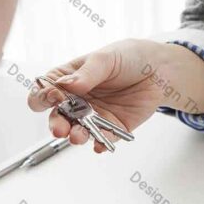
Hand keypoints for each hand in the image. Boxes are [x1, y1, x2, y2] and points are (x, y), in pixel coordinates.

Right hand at [28, 39, 203, 152]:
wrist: (160, 69)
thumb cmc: (130, 57)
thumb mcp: (106, 59)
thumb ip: (87, 74)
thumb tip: (67, 85)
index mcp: (69, 80)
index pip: (46, 91)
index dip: (44, 96)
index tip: (52, 97)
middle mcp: (79, 100)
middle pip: (59, 116)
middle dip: (57, 123)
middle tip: (60, 128)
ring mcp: (95, 115)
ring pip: (80, 130)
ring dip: (76, 135)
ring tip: (77, 137)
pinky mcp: (115, 126)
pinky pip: (105, 138)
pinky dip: (101, 143)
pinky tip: (99, 146)